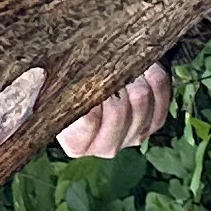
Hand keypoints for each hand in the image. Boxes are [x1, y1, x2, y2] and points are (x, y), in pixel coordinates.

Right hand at [52, 60, 171, 159]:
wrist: (84, 86)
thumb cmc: (63, 85)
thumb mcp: (51, 87)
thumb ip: (53, 84)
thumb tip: (49, 65)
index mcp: (77, 144)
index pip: (89, 120)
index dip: (89, 91)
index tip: (83, 72)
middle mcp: (105, 147)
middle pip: (119, 111)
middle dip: (112, 80)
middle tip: (102, 63)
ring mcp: (132, 138)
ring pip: (141, 101)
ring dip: (131, 76)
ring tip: (119, 62)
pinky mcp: (152, 124)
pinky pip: (162, 97)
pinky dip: (152, 76)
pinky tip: (140, 67)